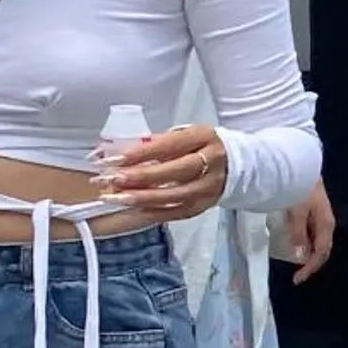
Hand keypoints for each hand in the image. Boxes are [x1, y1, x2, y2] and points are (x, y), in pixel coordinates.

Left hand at [104, 125, 230, 222]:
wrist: (236, 164)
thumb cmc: (201, 146)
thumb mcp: (185, 135)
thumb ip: (156, 142)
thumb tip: (116, 151)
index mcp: (203, 137)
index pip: (170, 145)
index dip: (141, 153)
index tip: (114, 159)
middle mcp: (211, 162)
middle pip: (174, 171)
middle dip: (140, 177)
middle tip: (112, 180)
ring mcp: (209, 186)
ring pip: (174, 195)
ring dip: (141, 198)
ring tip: (115, 198)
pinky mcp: (205, 205)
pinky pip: (177, 211)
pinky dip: (154, 212)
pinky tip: (133, 210)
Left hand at [285, 184, 335, 283]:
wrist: (302, 167)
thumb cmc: (300, 189)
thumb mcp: (297, 213)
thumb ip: (298, 234)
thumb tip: (300, 256)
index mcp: (326, 225)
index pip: (321, 253)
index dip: (310, 268)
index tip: (297, 279)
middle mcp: (327, 223)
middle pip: (322, 249)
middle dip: (311, 263)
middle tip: (298, 274)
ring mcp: (321, 217)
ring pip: (318, 241)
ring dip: (309, 253)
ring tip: (296, 260)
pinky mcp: (315, 211)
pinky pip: (313, 232)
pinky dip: (306, 242)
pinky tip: (297, 241)